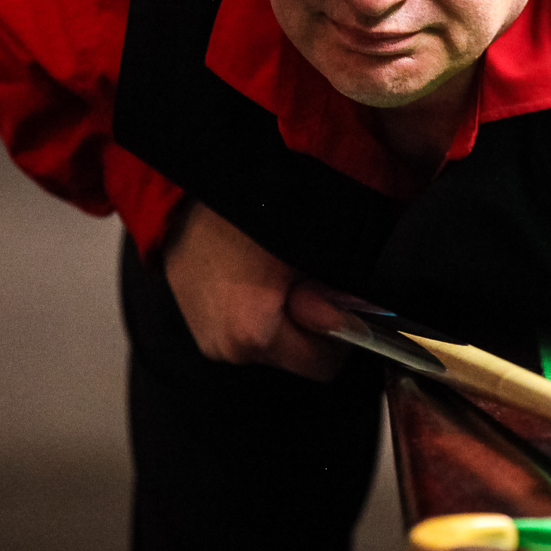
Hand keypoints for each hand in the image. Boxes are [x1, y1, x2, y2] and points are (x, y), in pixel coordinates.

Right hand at [163, 201, 346, 380]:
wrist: (190, 184)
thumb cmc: (249, 210)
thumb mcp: (309, 249)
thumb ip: (337, 293)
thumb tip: (359, 316)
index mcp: (252, 335)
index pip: (321, 367)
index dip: (337, 333)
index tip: (334, 303)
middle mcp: (223, 347)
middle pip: (292, 356)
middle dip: (306, 324)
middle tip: (301, 280)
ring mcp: (203, 336)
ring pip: (268, 342)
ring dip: (279, 316)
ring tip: (271, 273)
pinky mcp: (191, 320)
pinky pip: (238, 327)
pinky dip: (253, 308)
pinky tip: (251, 274)